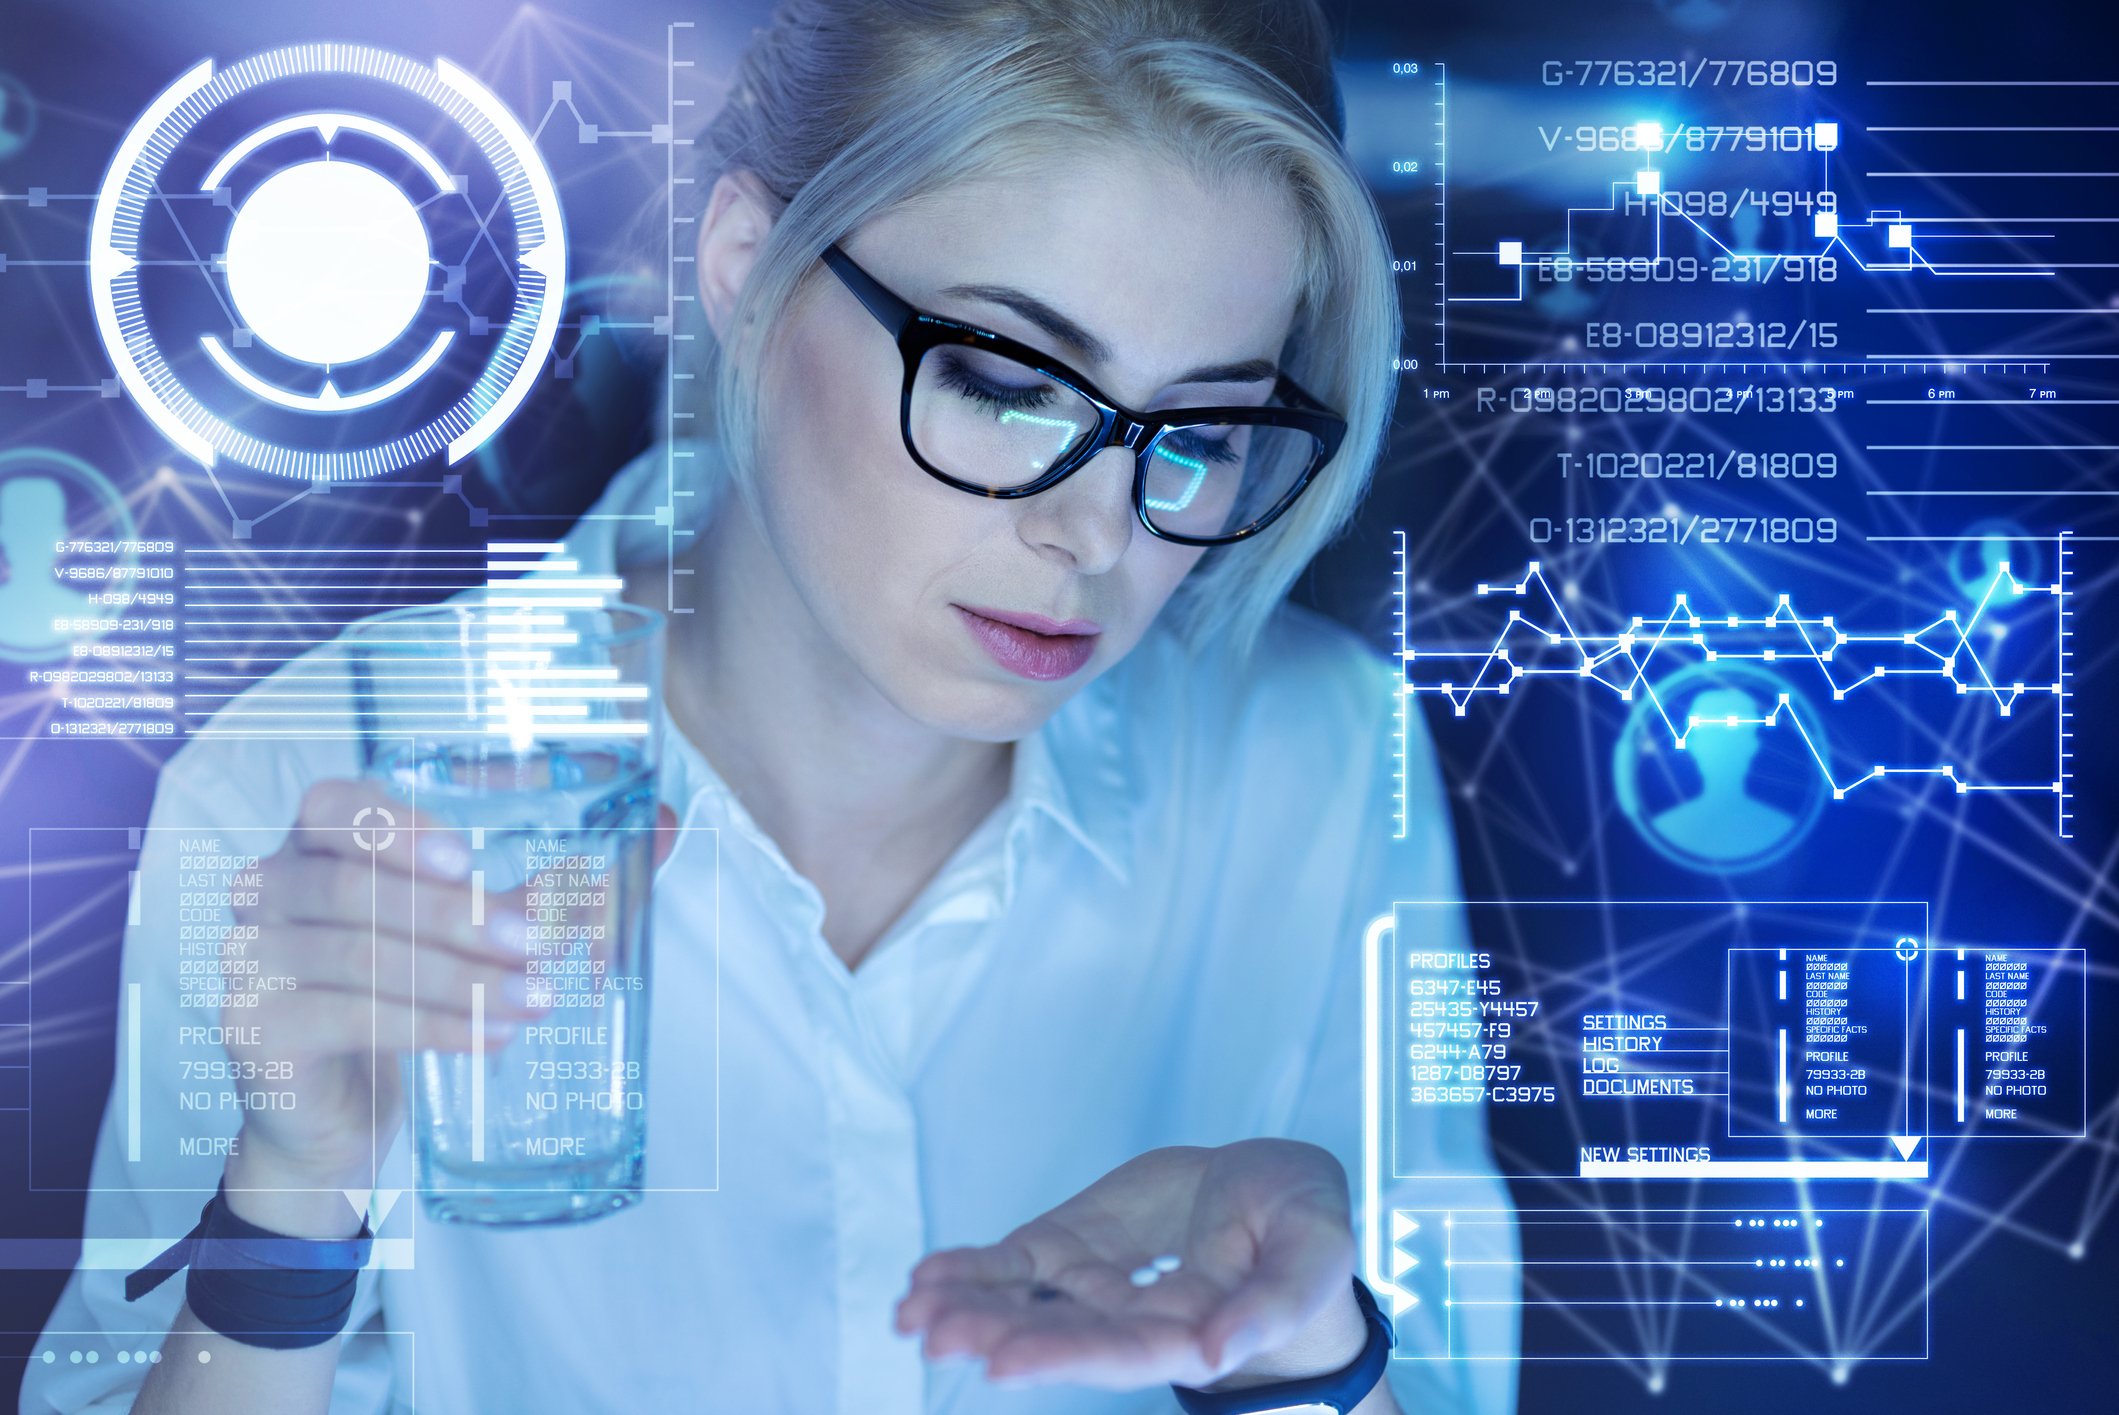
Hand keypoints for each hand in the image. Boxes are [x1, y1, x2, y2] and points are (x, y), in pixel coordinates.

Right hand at [224, 781, 542, 1206]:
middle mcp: (267, 892)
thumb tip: (644, 846)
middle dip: (455, 918)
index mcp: (312, 846)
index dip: (395, 829)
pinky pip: (349, 1019)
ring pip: (360, 958)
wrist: (334, 1108)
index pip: (331, 808)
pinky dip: (430, 1026)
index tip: (468, 861)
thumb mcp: (470, 936)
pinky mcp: (253, 1029)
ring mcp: (249, 961)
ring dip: (458, 980)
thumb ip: (536, 895)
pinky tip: (490, 1036)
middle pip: (354, 890)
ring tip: (532, 1000)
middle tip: (534, 944)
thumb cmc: (397, 994)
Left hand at [895, 1140, 1366, 1390]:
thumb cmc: (1305, 1228)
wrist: (1277, 1192)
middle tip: (935, 1335)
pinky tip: (923, 1280)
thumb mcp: (1315, 1250)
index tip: (1003, 1362)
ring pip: (1025, 1304)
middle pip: (1058, 1334)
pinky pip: (1015, 1264)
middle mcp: (1133, 1321)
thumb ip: (1275, 1302)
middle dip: (995, 1333)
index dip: (1064, 1355)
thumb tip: (1216, 1351)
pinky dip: (971, 1270)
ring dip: (968, 1308)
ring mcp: (1096, 1285)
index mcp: (1193, 1333)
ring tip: (912, 1313)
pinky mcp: (1073, 1247)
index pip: (1123, 1352)